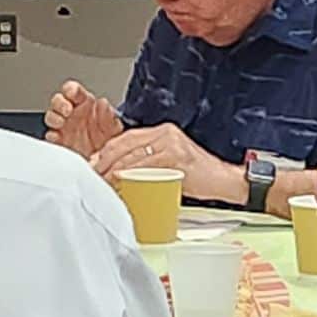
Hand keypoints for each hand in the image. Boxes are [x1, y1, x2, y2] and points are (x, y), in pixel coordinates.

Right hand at [45, 81, 121, 159]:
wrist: (106, 157)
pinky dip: (52, 136)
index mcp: (84, 103)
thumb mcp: (113, 125)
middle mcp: (71, 113)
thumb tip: (103, 104)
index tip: (73, 93)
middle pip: (57, 101)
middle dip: (60, 104)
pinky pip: (50, 136)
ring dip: (54, 118)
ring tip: (61, 123)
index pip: (73, 90)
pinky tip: (58, 137)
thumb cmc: (108, 137)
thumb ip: (108, 114)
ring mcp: (63, 127)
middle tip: (67, 110)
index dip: (71, 89)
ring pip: (51, 117)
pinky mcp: (59, 141)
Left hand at [91, 122, 229, 200]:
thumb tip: (117, 174)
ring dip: (113, 171)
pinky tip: (120, 183)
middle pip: (124, 144)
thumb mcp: (168, 164)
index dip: (105, 152)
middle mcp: (165, 133)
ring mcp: (171, 144)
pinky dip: (130, 175)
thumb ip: (146, 163)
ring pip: (132, 156)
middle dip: (103, 162)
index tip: (92, 165)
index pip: (125, 138)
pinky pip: (146, 166)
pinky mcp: (177, 157)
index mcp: (161, 132)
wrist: (224, 180)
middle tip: (92, 177)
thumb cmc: (196, 176)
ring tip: (102, 184)